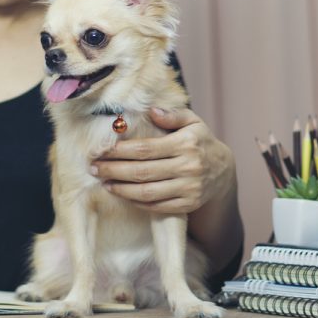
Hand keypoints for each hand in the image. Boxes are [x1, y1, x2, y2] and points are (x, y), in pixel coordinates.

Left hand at [91, 107, 234, 213]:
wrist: (223, 172)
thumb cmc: (200, 142)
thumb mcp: (193, 122)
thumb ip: (172, 114)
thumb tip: (151, 110)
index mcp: (186, 144)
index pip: (145, 149)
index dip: (120, 151)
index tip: (101, 151)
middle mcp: (188, 167)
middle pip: (142, 172)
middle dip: (113, 170)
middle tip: (94, 168)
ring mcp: (188, 189)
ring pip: (147, 192)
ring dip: (121, 189)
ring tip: (104, 182)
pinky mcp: (187, 205)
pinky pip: (156, 206)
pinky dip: (136, 202)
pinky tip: (122, 194)